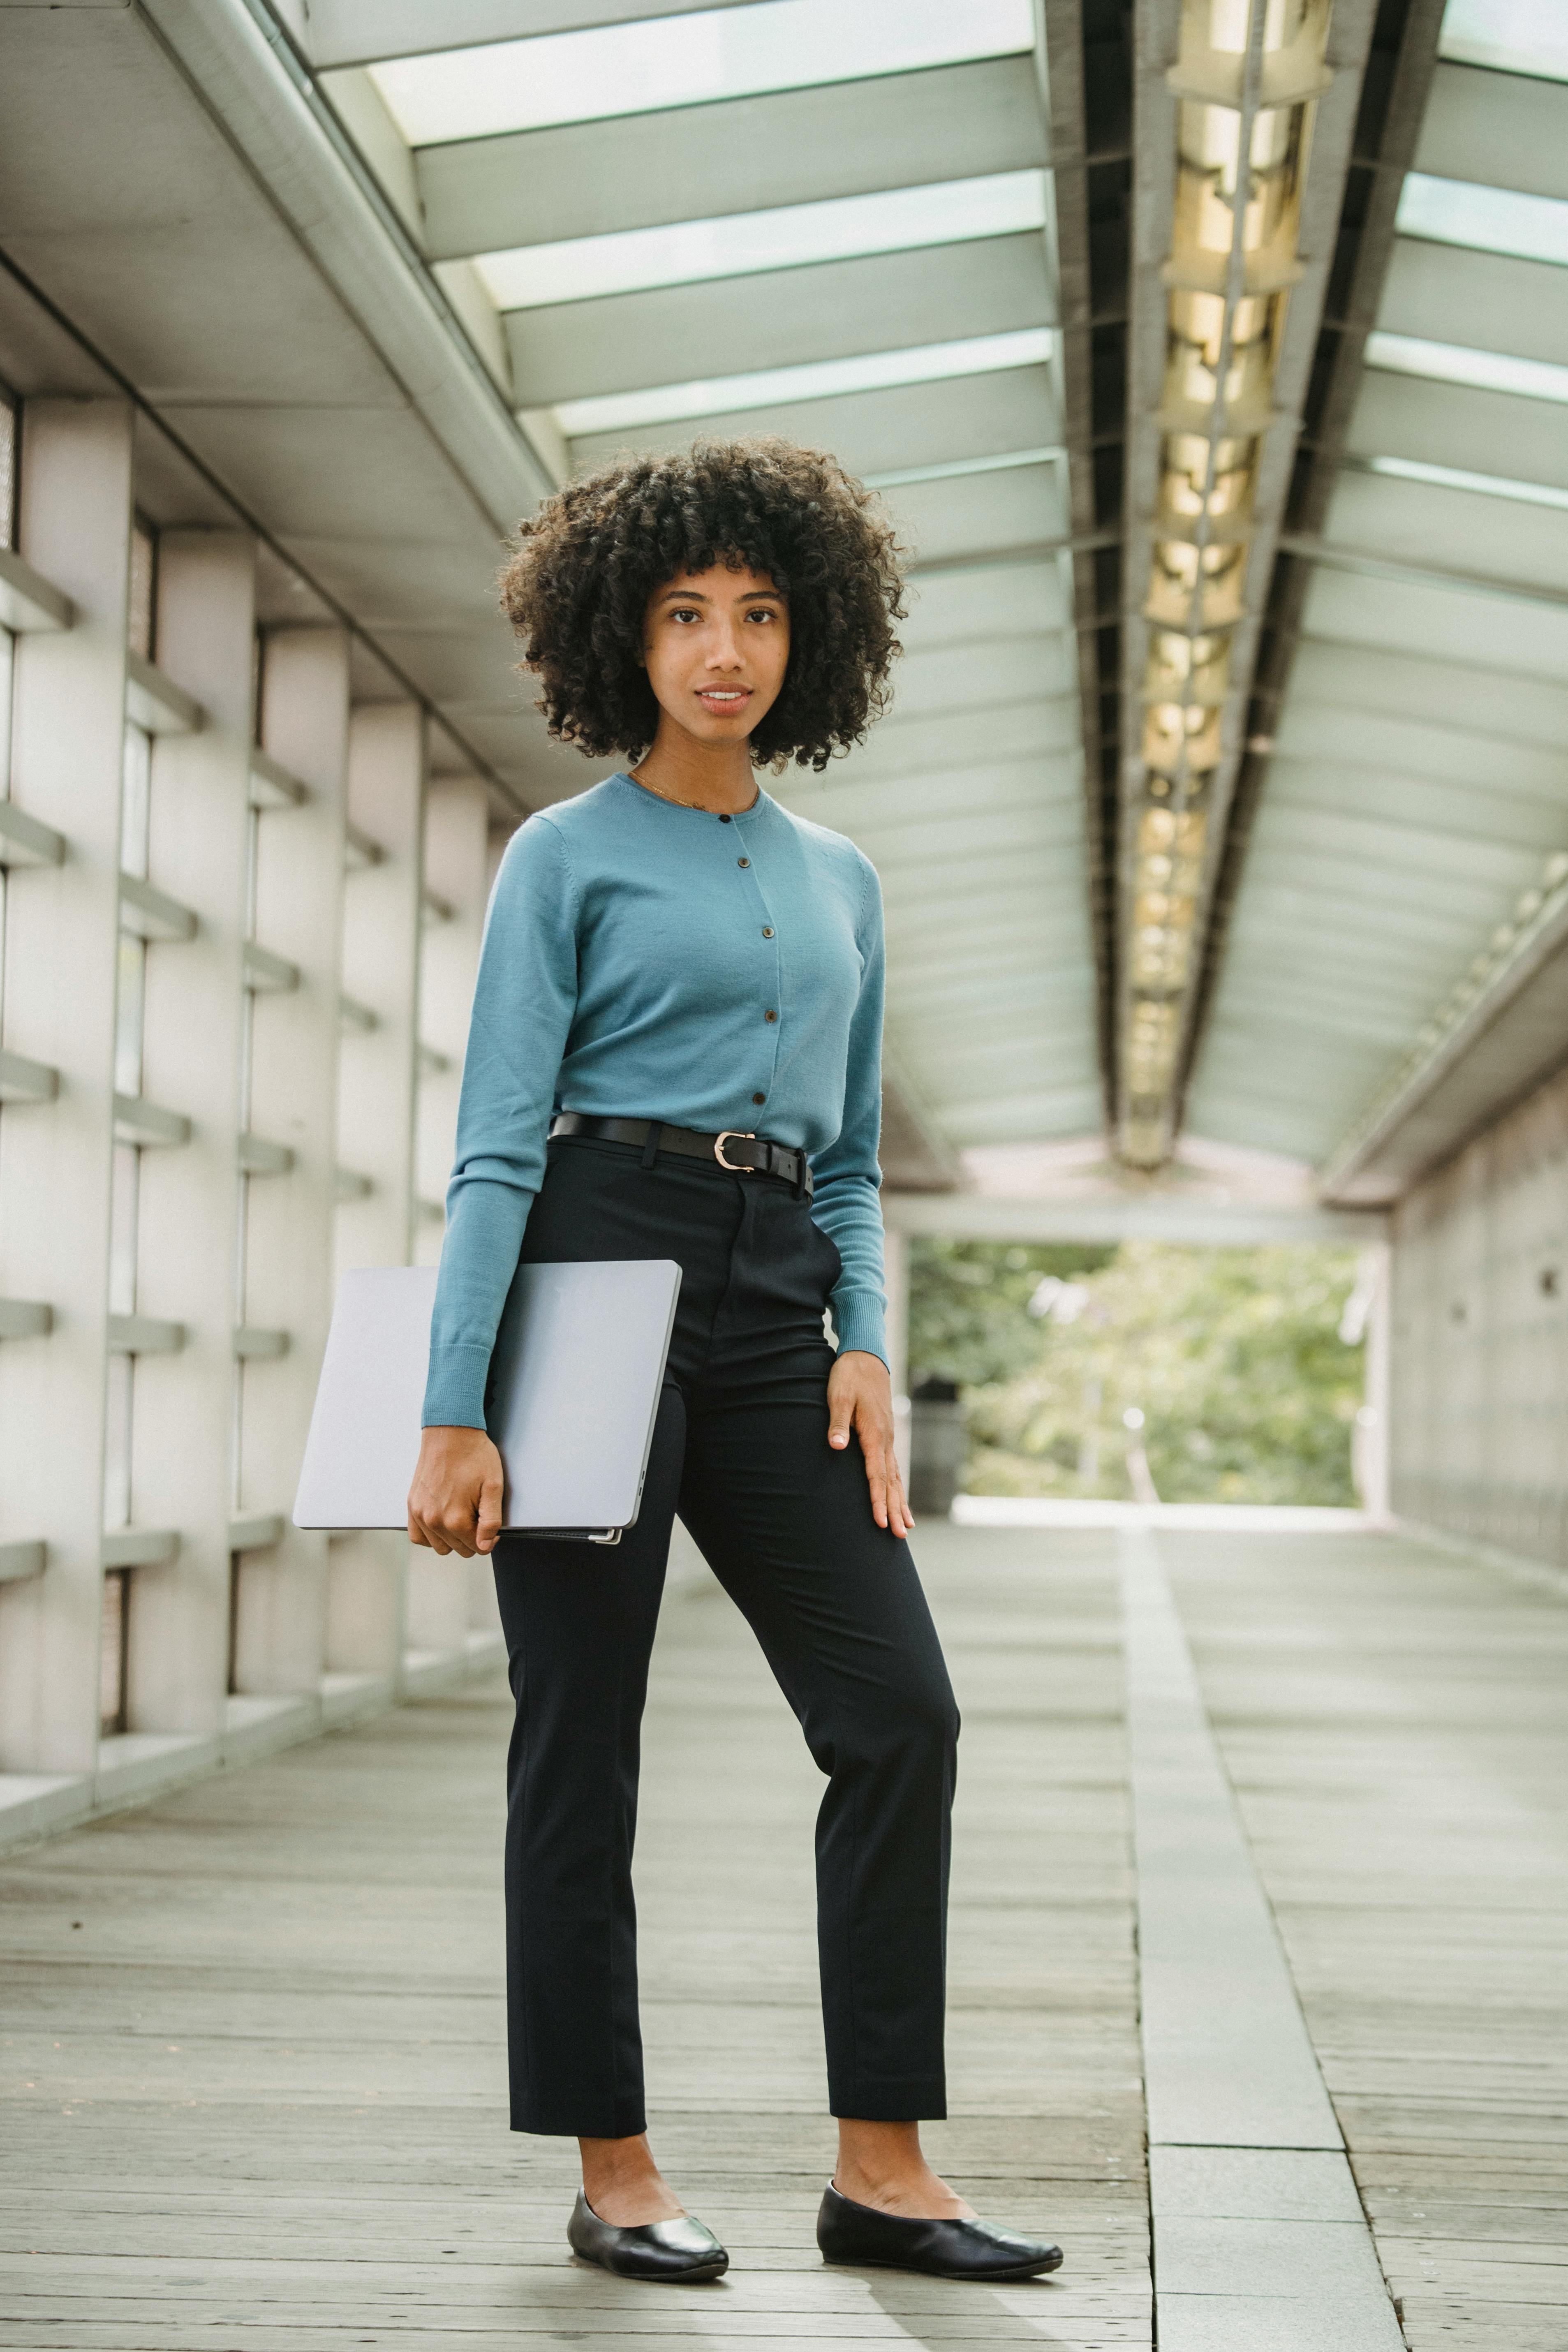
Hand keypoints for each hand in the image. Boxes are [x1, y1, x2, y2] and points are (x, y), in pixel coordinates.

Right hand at [408, 1425, 504, 1556]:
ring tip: (460, 1514)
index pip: (477, 1547)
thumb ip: (491, 1521)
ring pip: (440, 1546)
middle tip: (476, 1512)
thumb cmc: (473, 1455)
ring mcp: (419, 1513)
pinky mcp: (411, 1506)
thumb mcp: (493, 1486)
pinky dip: (430, 1535)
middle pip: (459, 1549)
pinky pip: (418, 1536)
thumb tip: (485, 1545)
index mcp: (455, 1518)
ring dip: (452, 1538)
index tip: (489, 1520)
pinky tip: (442, 1522)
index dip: (489, 1536)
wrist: (450, 1433)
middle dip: (472, 1536)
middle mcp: (433, 1520)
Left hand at [827, 1351, 913, 1538]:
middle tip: (900, 1536)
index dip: (878, 1500)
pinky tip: (900, 1496)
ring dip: (901, 1501)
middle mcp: (886, 1440)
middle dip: (895, 1509)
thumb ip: (837, 1422)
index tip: (880, 1522)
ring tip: (906, 1526)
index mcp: (874, 1433)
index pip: (876, 1475)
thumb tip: (836, 1445)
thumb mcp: (838, 1396)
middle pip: (891, 1481)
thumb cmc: (849, 1376)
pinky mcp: (886, 1435)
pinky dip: (897, 1485)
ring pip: (896, 1476)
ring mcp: (889, 1438)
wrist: (866, 1356)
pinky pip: (893, 1466)